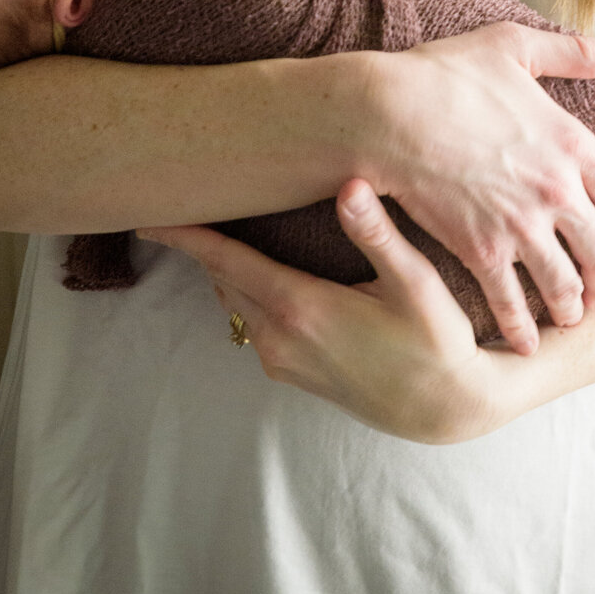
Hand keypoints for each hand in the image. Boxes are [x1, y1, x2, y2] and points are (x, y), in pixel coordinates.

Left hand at [139, 181, 514, 443]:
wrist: (447, 409)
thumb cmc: (437, 340)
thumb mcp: (416, 284)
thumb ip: (377, 234)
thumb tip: (350, 184)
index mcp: (299, 308)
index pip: (225, 260)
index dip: (185, 234)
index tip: (147, 213)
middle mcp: (279, 337)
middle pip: (221, 276)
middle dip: (197, 242)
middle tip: (179, 199)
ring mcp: (282, 357)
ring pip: (234, 298)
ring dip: (221, 264)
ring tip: (211, 224)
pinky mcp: (291, 370)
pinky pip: (251, 319)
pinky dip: (242, 288)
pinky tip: (256, 266)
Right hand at [364, 22, 594, 356]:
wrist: (386, 113)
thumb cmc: (444, 75)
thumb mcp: (515, 48)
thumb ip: (578, 52)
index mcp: (572, 143)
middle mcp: (557, 191)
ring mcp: (520, 225)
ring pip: (566, 286)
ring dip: (572, 308)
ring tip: (568, 317)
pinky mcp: (480, 251)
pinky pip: (512, 303)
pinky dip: (522, 328)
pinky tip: (523, 341)